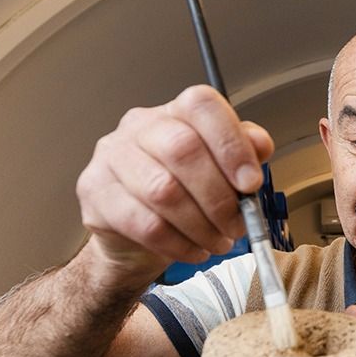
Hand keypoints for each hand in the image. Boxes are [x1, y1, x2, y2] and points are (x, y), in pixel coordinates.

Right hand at [75, 85, 274, 275]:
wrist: (134, 235)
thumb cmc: (183, 194)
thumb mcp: (220, 170)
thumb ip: (243, 152)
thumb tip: (260, 144)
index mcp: (175, 112)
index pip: (201, 105)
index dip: (231, 144)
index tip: (251, 183)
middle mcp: (139, 126)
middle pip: (183, 150)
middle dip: (219, 197)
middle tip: (237, 225)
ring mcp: (111, 157)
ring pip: (163, 190)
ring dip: (201, 225)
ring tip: (218, 242)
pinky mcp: (95, 194)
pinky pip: (143, 223)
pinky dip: (178, 244)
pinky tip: (194, 251)